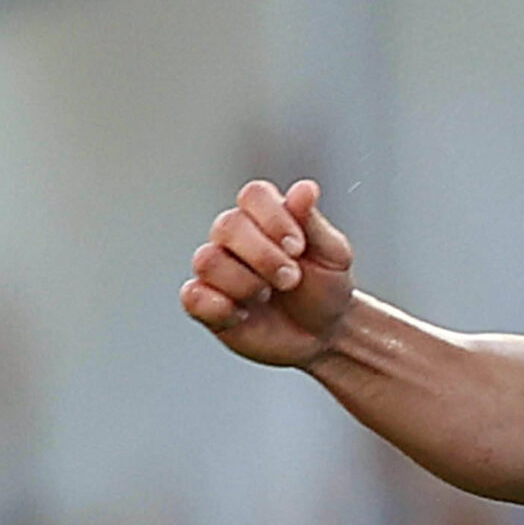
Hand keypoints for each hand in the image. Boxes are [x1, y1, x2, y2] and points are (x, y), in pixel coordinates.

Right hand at [183, 178, 356, 367]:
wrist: (323, 336)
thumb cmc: (326, 287)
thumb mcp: (331, 254)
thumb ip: (312, 222)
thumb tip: (305, 188)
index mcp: (265, 216)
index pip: (253, 194)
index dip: (274, 218)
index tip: (298, 247)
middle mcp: (235, 237)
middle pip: (227, 225)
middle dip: (264, 256)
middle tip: (292, 279)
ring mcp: (218, 270)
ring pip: (207, 260)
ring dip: (245, 282)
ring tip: (268, 296)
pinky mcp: (206, 304)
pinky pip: (192, 296)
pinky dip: (218, 306)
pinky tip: (244, 314)